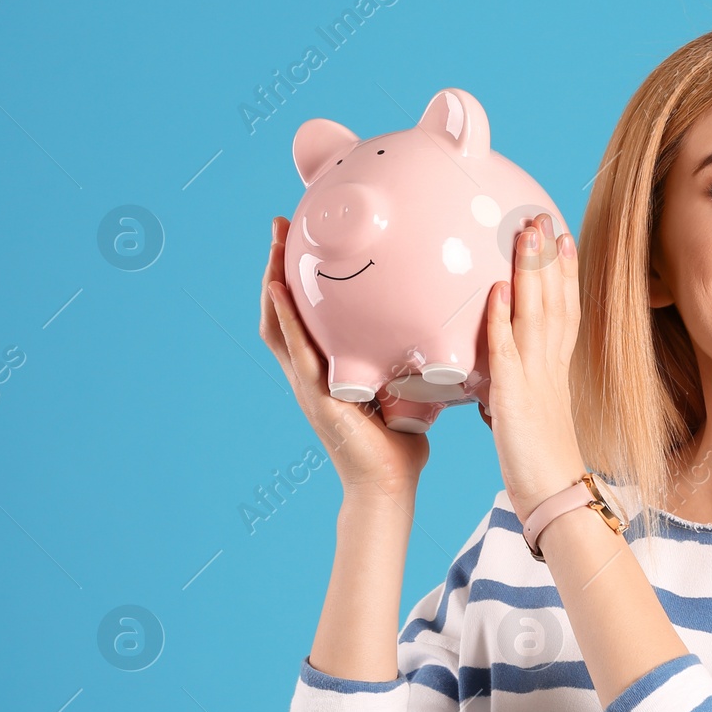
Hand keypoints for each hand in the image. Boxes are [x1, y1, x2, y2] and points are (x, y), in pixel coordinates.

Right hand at [259, 215, 428, 499]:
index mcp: (327, 369)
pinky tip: (281, 292)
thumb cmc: (400, 442)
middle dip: (277, 267)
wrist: (391, 486)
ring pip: (280, 325)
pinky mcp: (317, 398)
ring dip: (273, 282)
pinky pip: (298, 352)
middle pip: (282, 310)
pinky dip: (287, 320)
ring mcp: (308, 385)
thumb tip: (438, 326)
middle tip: (281, 225)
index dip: (299, 279)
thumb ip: (407, 359)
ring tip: (275, 244)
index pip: (304, 315)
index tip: (304, 239)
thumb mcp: (404, 388)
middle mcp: (311, 373)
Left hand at [481, 213, 587, 522]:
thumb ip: (522, 388)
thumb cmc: (543, 462)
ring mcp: (534, 377)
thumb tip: (506, 378)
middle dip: (548, 258)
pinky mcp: (513, 395)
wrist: (555, 496)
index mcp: (556, 370)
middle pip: (554, 300)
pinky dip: (502, 317)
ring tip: (526, 233)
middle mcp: (550, 366)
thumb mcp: (534, 414)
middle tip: (543, 217)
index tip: (562, 239)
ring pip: (535, 313)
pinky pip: (506, 349)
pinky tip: (496, 289)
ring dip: (530, 272)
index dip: (564, 274)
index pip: (564, 310)